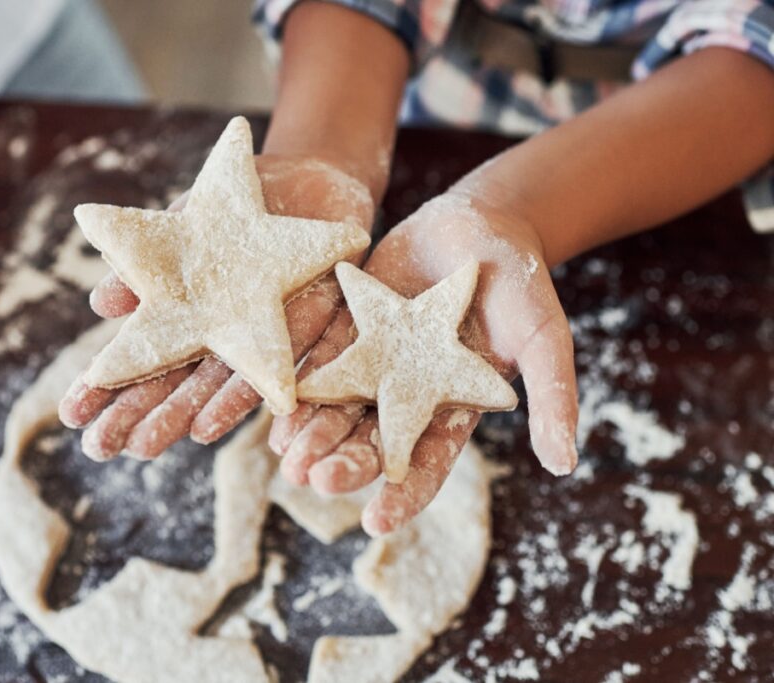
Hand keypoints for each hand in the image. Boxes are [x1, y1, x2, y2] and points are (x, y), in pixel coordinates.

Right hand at [59, 154, 374, 460]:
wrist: (313, 184)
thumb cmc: (240, 206)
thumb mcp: (186, 224)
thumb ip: (151, 263)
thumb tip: (100, 305)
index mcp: (190, 313)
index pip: (144, 356)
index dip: (106, 384)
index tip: (69, 414)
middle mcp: (223, 336)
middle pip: (178, 385)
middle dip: (138, 415)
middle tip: (97, 447)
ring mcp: (264, 338)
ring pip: (223, 387)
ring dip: (183, 416)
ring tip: (144, 445)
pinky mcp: (312, 332)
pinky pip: (280, 370)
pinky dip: (247, 396)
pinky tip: (216, 423)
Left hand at [271, 184, 578, 534]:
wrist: (483, 224)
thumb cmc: (522, 286)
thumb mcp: (545, 339)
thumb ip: (553, 396)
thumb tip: (566, 465)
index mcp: (451, 408)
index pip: (425, 463)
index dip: (403, 494)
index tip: (376, 522)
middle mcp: (407, 394)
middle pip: (372, 439)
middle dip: (345, 462)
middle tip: (315, 481)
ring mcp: (376, 362)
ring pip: (338, 406)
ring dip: (312, 433)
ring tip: (288, 458)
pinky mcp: (350, 327)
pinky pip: (319, 359)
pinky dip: (300, 382)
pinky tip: (276, 404)